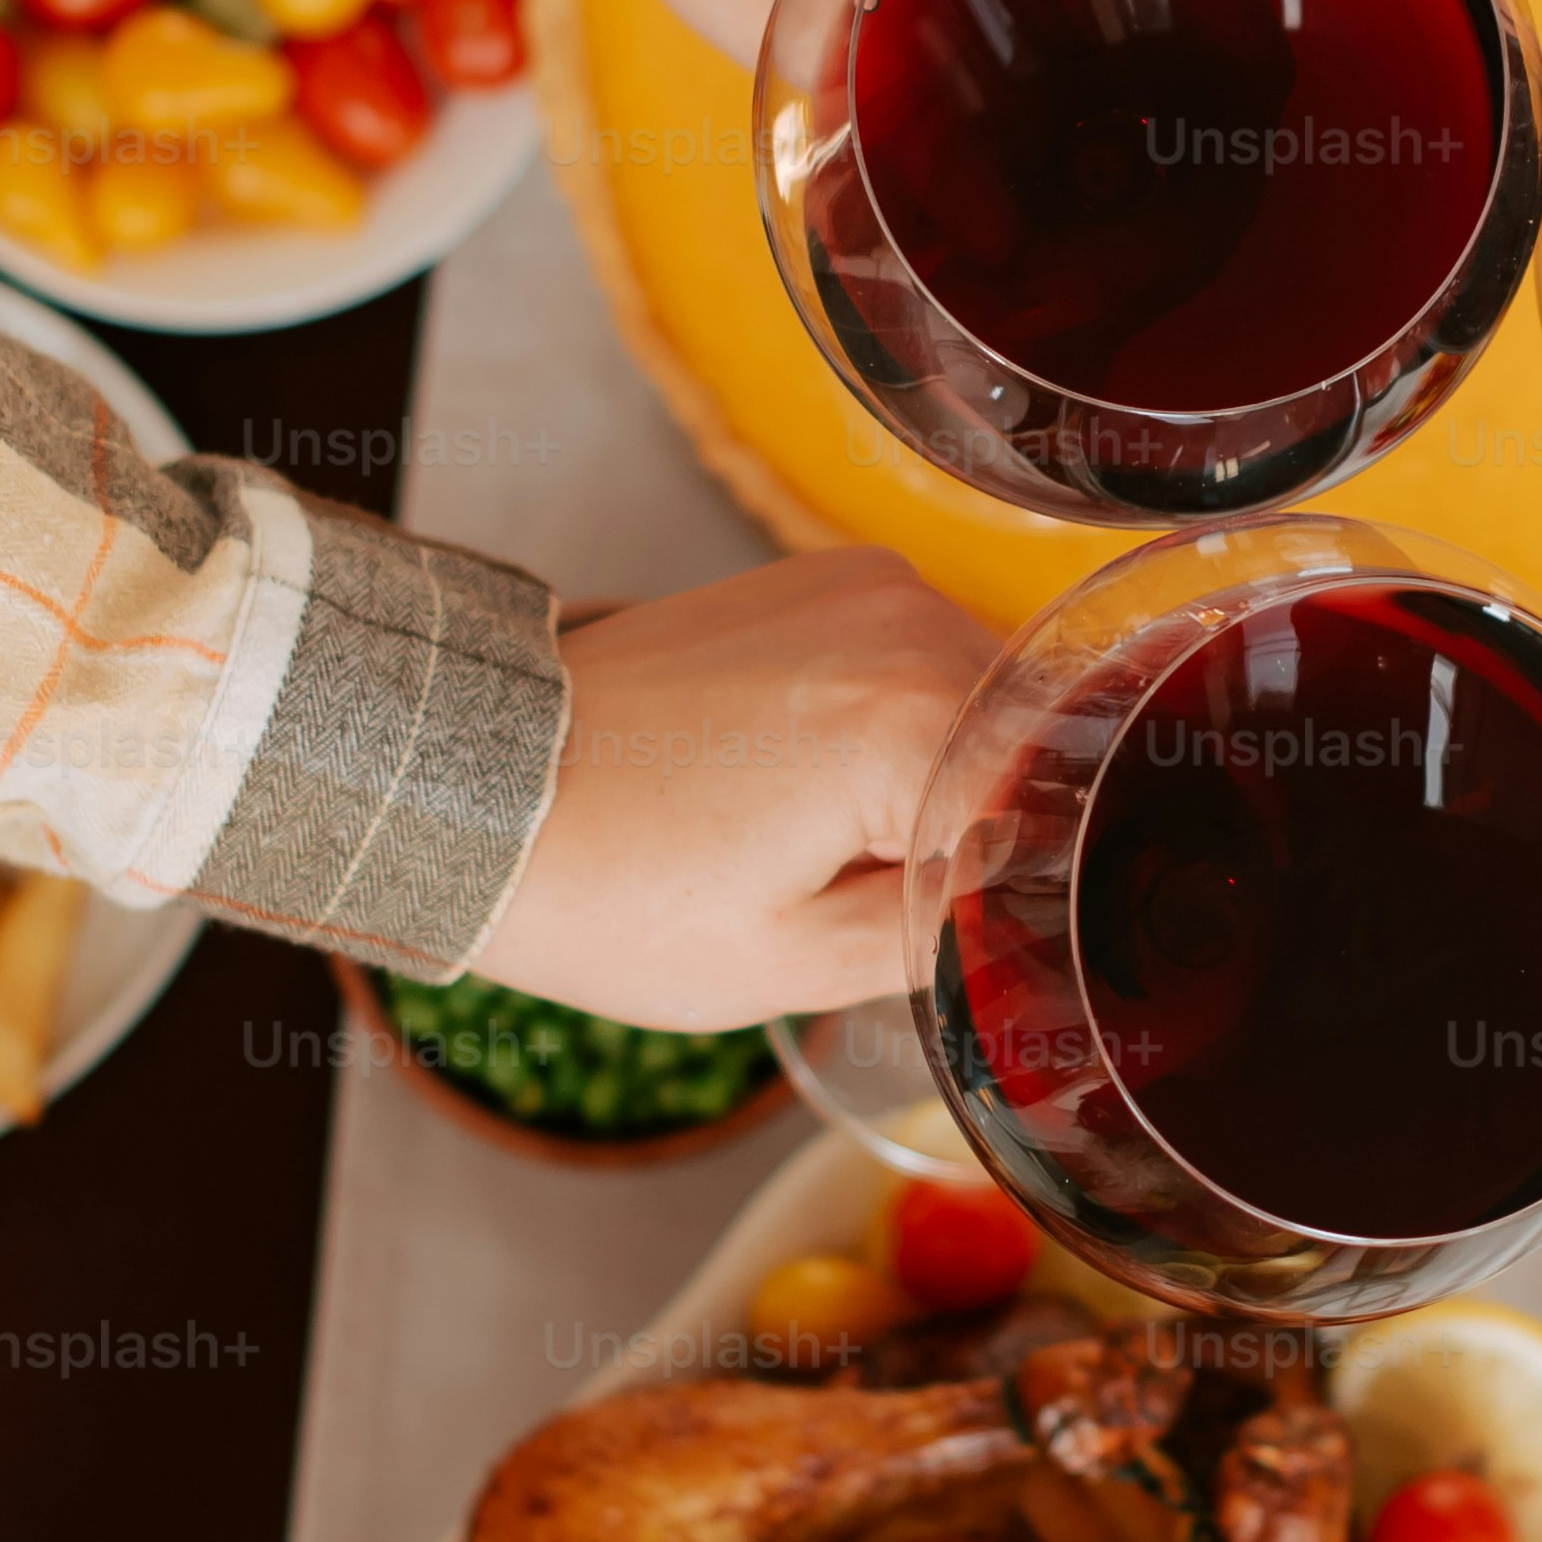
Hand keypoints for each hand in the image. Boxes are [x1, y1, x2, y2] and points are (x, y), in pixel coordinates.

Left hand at [480, 548, 993, 1024]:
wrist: (482, 786)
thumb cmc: (612, 889)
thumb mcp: (794, 964)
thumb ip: (950, 934)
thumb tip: (1033, 913)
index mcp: (912, 718)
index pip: (1059, 813)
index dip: (1019, 891)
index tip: (959, 936)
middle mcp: (907, 619)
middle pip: (1035, 744)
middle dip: (987, 824)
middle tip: (879, 896)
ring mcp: (865, 582)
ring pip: (985, 699)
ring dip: (948, 771)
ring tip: (835, 841)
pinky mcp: (824, 577)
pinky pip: (921, 659)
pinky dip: (900, 722)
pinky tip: (817, 782)